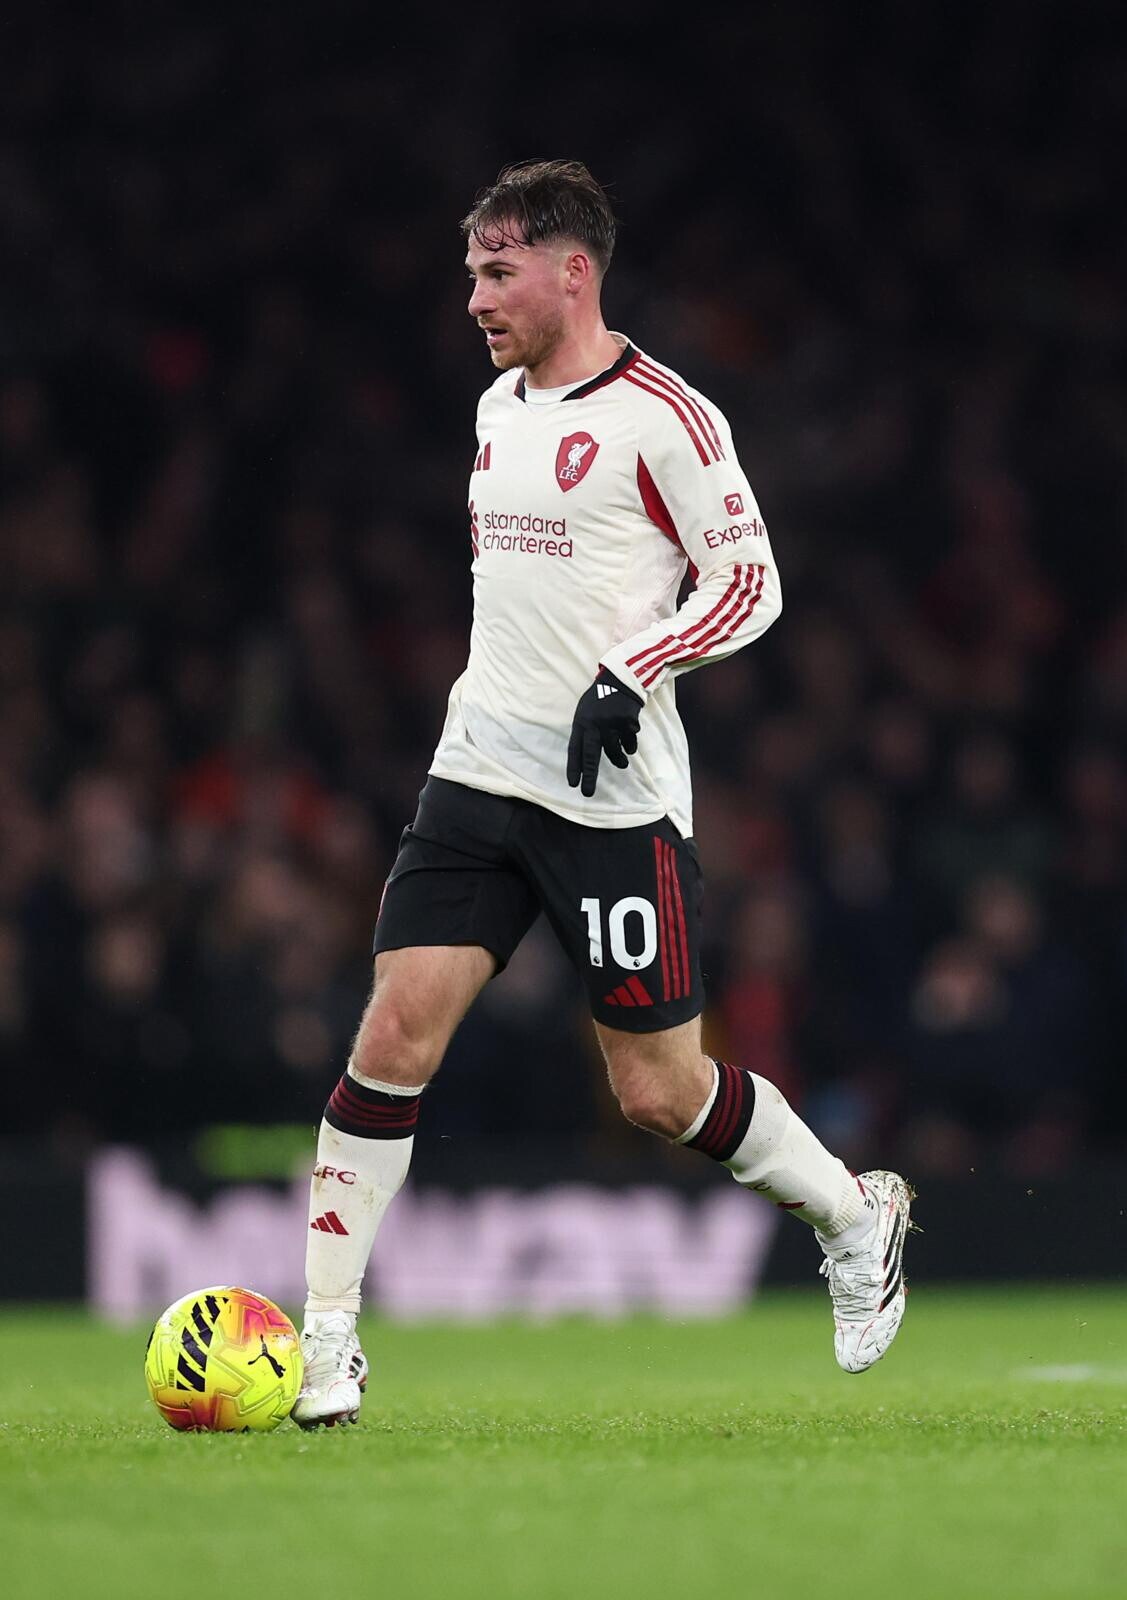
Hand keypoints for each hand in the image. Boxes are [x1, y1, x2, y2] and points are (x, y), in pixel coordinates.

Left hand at [566, 668, 643, 796]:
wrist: (622, 679)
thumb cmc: (601, 697)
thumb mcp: (586, 711)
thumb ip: (586, 731)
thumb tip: (588, 758)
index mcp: (581, 722)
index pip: (574, 749)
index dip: (574, 767)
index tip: (573, 784)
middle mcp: (594, 724)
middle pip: (591, 756)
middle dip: (590, 777)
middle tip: (588, 793)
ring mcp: (611, 724)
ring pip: (615, 752)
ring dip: (620, 761)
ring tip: (623, 763)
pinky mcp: (628, 723)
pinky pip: (630, 743)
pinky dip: (631, 744)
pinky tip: (630, 735)